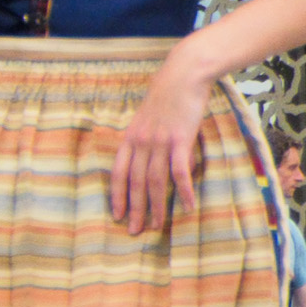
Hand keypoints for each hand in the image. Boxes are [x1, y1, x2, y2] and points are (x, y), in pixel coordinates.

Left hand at [108, 50, 213, 237]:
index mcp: (129, 138)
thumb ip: (146, 139)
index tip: (117, 215)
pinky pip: (179, 171)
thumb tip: (150, 159)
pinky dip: (183, 190)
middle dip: (134, 209)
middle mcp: (140, 143)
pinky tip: (187, 206)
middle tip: (134, 231)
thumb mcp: (147, 118)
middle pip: (135, 183)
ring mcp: (159, 142)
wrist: (183, 75)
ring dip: (157, 206)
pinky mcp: (179, 140)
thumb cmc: (167, 96)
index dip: (117, 196)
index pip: (118, 173)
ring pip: (154, 182)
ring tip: (157, 225)